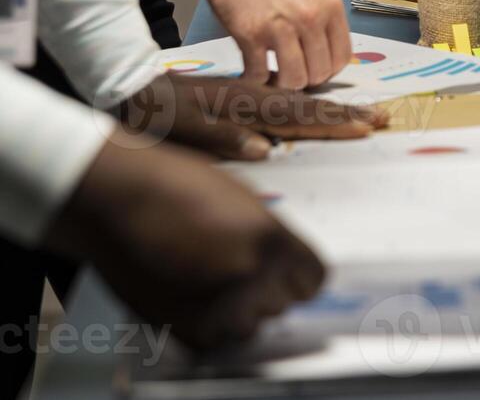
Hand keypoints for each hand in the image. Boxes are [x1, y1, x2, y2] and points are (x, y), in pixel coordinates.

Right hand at [45, 135, 324, 350]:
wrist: (117, 199)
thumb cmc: (177, 187)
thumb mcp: (244, 201)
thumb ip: (269, 237)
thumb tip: (285, 264)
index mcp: (275, 244)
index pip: (313, 281)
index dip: (297, 275)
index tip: (285, 274)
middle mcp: (253, 280)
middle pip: (283, 305)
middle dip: (265, 290)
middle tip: (234, 270)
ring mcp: (219, 308)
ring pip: (250, 327)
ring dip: (237, 312)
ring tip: (209, 281)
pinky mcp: (183, 328)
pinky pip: (214, 341)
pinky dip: (207, 326)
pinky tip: (190, 295)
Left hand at [119, 74, 387, 159]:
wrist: (131, 89)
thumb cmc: (154, 117)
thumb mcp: (182, 130)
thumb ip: (222, 138)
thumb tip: (264, 149)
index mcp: (245, 106)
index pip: (298, 115)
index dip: (333, 122)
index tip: (365, 127)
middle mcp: (255, 98)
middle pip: (310, 104)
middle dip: (348, 113)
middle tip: (382, 117)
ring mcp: (250, 96)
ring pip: (301, 101)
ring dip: (335, 107)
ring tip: (365, 112)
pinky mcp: (242, 97)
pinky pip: (287, 100)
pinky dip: (310, 103)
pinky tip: (318, 107)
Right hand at [198, 0, 352, 89]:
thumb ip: (319, 15)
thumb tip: (322, 48)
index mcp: (330, 6)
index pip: (342, 57)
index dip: (327, 70)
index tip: (313, 69)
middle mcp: (311, 18)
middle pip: (320, 73)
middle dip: (305, 80)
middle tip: (289, 73)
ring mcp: (281, 27)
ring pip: (294, 79)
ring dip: (282, 84)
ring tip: (271, 75)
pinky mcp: (250, 34)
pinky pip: (259, 74)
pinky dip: (255, 79)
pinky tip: (251, 70)